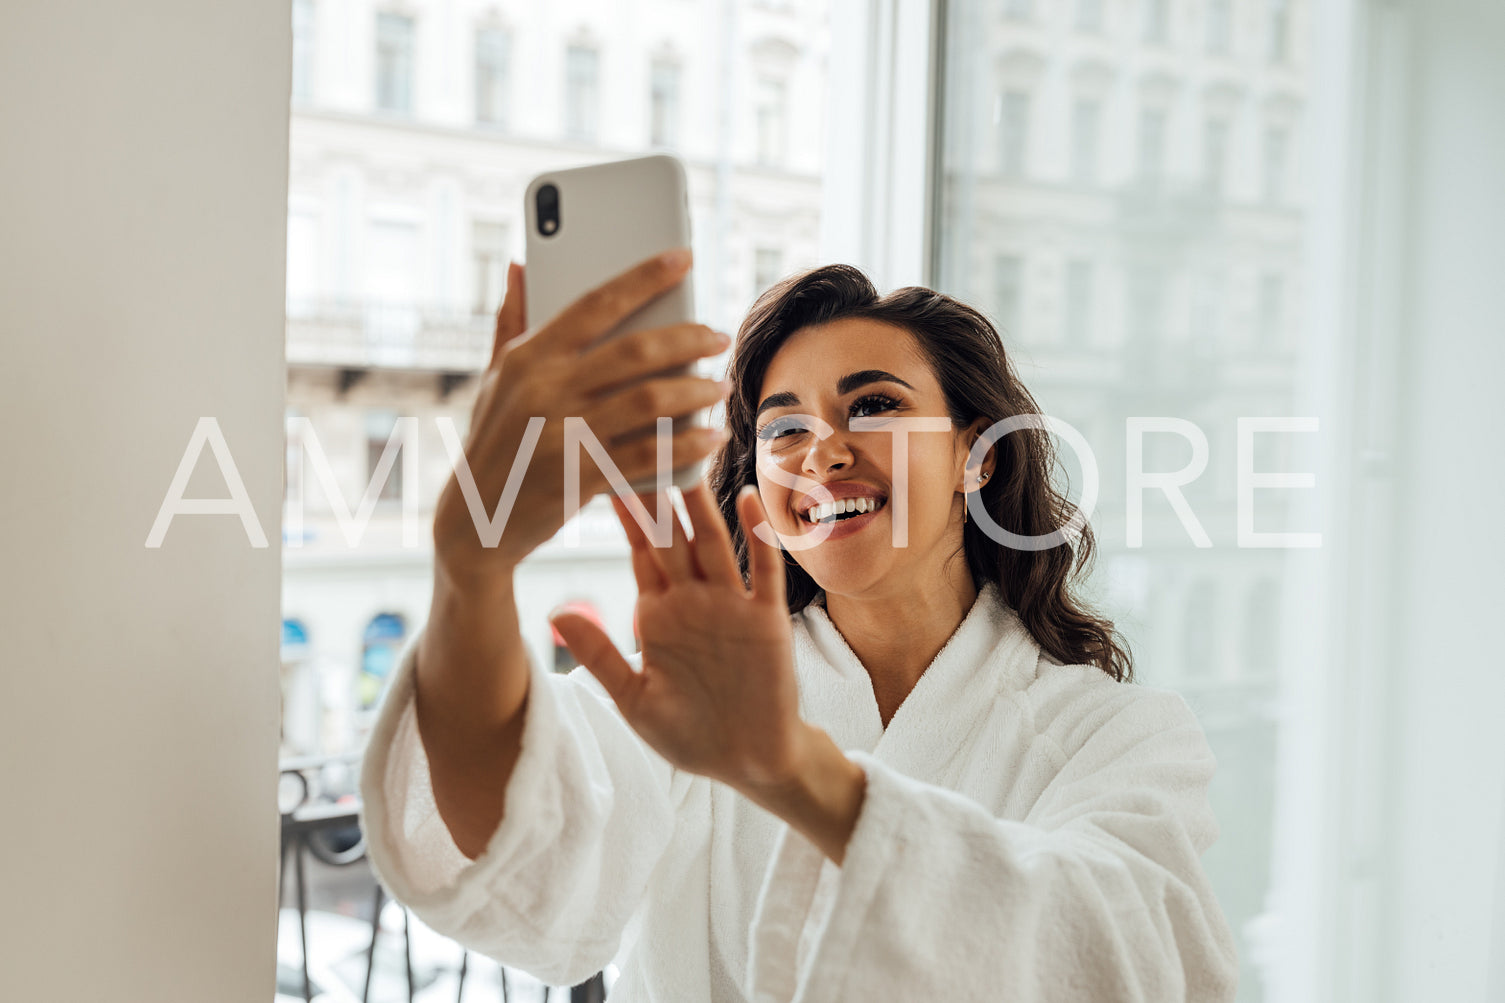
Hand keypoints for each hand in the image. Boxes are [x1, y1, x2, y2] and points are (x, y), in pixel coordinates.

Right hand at [432, 251, 730, 588]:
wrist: (473, 521)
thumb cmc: (494, 440)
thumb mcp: (495, 379)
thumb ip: (512, 320)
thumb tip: (518, 263)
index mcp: (527, 358)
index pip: (595, 303)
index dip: (644, 276)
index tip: (683, 257)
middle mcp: (545, 391)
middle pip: (635, 351)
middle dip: (689, 338)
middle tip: (718, 336)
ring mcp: (563, 435)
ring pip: (650, 400)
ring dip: (696, 390)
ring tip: (718, 386)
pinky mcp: (581, 477)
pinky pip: (649, 454)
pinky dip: (687, 444)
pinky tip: (710, 436)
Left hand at [550, 483, 808, 793]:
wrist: (749, 763)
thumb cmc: (690, 735)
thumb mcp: (634, 700)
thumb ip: (598, 655)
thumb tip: (554, 612)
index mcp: (658, 612)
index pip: (637, 550)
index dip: (621, 511)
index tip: (603, 466)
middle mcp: (694, 598)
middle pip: (672, 533)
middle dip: (657, 489)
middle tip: (642, 435)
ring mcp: (732, 605)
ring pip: (713, 541)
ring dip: (700, 500)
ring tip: (686, 454)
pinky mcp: (766, 619)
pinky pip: (762, 570)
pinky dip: (758, 534)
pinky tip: (748, 498)